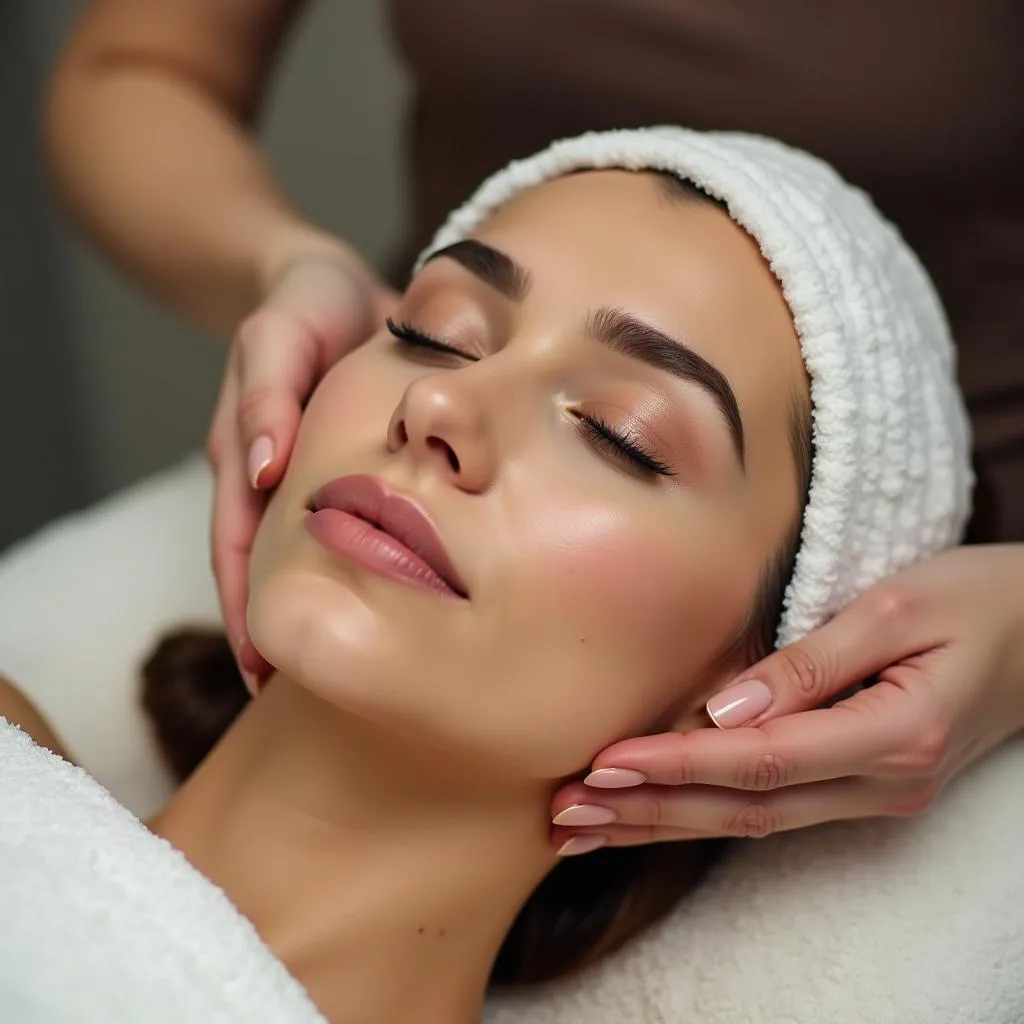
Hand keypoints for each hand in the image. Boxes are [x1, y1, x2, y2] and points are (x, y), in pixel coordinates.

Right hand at [206, 252, 397, 691]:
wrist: (331, 283)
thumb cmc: (304, 305)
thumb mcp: (280, 334)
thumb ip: (266, 393)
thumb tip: (264, 470)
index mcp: (248, 457)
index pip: (237, 551)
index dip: (246, 612)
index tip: (264, 671)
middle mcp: (271, 477)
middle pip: (266, 569)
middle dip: (281, 629)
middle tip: (313, 693)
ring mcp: (304, 477)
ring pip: (305, 556)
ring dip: (319, 605)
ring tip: (349, 664)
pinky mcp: (342, 468)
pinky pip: (344, 529)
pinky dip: (360, 567)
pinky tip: (393, 598)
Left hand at [551, 544, 1023, 854]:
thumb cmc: (979, 601)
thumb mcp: (898, 608)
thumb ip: (812, 660)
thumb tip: (724, 705)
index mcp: (893, 736)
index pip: (760, 760)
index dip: (678, 762)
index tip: (605, 762)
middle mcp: (881, 783)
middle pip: (744, 809)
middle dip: (650, 813)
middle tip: (566, 815)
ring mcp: (875, 794)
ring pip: (751, 821)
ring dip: (664, 824)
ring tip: (585, 830)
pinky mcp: (864, 785)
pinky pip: (772, 809)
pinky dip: (703, 811)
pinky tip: (655, 814)